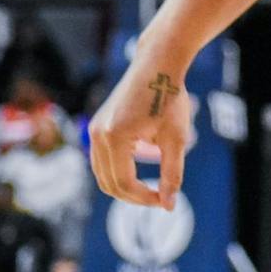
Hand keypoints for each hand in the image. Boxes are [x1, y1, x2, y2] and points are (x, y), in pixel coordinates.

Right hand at [88, 61, 192, 210]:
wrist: (157, 65)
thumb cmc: (170, 98)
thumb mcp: (176, 138)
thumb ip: (172, 174)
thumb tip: (169, 206)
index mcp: (115, 137)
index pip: (124, 183)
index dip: (145, 198)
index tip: (165, 200)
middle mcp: (98, 135)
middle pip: (108, 184)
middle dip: (134, 196)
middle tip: (159, 197)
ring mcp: (94, 130)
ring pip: (102, 175)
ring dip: (124, 186)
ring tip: (151, 188)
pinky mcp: (97, 126)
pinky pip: (102, 161)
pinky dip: (118, 171)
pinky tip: (140, 170)